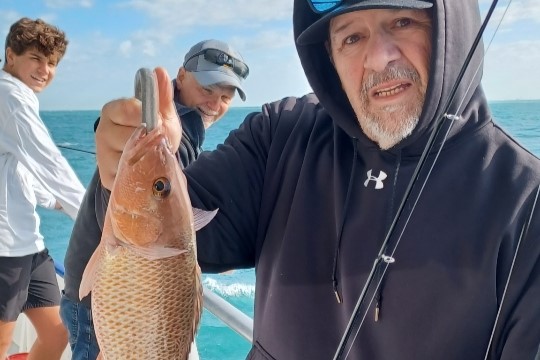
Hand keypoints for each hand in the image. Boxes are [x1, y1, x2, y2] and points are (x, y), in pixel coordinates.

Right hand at [95, 67, 180, 189]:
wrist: (154, 160)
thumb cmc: (156, 132)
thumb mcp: (163, 114)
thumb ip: (162, 96)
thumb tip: (159, 70)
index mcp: (112, 110)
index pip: (129, 109)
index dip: (148, 117)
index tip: (158, 122)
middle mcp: (101, 131)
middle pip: (129, 136)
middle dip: (149, 140)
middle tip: (155, 142)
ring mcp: (101, 155)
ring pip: (129, 158)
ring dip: (147, 158)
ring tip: (151, 155)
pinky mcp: (106, 177)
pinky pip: (127, 176)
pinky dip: (140, 174)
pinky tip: (144, 168)